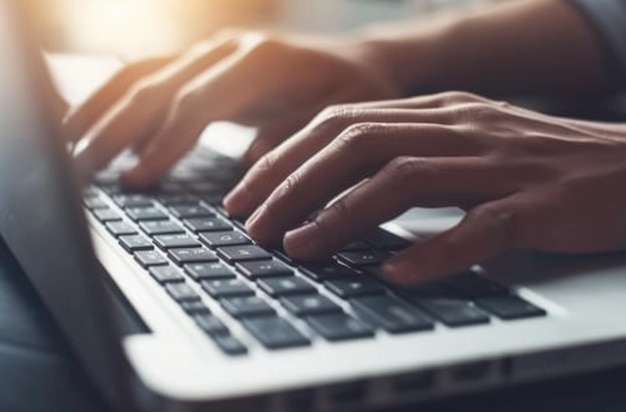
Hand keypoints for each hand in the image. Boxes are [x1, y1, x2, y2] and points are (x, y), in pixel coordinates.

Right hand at [65, 30, 398, 184]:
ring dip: (99, 110)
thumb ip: (295, 137)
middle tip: (78, 173)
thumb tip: (249, 163)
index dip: (163, 143)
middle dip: (112, 130)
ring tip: (67, 148)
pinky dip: (116, 100)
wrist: (360, 63)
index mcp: (262, 60)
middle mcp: (228, 48)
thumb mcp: (343, 119)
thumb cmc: (356, 94)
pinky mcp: (203, 63)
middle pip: (154, 87)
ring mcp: (211, 51)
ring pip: (139, 75)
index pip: (197, 102)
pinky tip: (94, 126)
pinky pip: (149, 77)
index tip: (136, 181)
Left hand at [224, 91, 625, 283]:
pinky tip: (395, 274)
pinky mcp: (538, 204)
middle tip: (253, 225)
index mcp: (438, 112)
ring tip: (299, 247)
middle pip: (357, 144)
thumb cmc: (540, 161)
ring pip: (404, 180)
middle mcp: (460, 128)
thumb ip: (406, 154)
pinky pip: (480, 227)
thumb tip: (337, 187)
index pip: (342, 123)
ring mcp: (499, 164)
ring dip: (342, 216)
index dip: (287, 157)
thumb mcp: (464, 142)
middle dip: (294, 185)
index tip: (247, 192)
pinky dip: (434, 252)